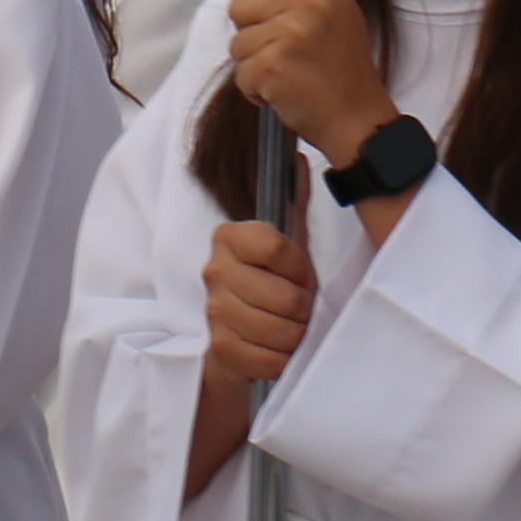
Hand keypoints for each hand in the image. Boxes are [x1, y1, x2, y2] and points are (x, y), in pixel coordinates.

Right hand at [203, 216, 317, 385]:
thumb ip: (294, 202)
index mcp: (229, 237)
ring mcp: (215, 311)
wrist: (240, 334)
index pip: (277, 248)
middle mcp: (215, 271)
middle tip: (301, 309)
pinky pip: (270, 360)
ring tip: (293, 329)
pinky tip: (280, 350)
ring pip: (281, 330)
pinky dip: (284, 360)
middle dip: (305, 308)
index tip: (302, 276)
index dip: (301, 268)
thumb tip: (300, 160)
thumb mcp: (286, 243)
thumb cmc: (270, 284)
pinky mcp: (221, 348)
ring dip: (298, 336)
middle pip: (285, 296)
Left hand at [222, 0, 393, 165]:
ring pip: (237, 43)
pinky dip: (254, 89)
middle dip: (253, 32)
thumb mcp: (338, 10)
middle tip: (286, 50)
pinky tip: (282, 91)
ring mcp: (291, 33)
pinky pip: (241, 73)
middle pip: (241, 4)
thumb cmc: (342, 68)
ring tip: (288, 72)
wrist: (358, 118)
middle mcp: (310, 2)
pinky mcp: (273, 65)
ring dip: (254, 64)